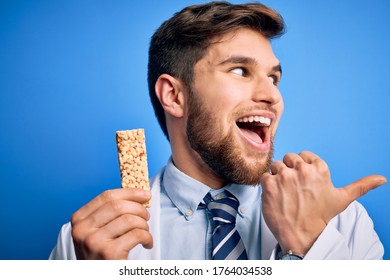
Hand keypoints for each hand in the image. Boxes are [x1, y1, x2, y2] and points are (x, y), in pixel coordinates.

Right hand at [70, 188, 152, 258]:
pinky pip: (136, 234)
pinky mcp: (109, 253)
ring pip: (129, 219)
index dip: (129, 193)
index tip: (145, 194)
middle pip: (118, 206)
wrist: (99, 278)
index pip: (107, 196)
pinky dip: (147, 237)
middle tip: (147, 216)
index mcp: (79, 219)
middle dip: (139, 208)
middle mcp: (82, 229)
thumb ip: (109, 214)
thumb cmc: (101, 255)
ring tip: (145, 233)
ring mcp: (94, 242)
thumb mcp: (97, 232)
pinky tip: (147, 243)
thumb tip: (138, 195)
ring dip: (143, 224)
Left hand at [260, 151, 385, 255]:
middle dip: (289, 171)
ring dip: (278, 177)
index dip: (301, 168)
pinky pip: (264, 176)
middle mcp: (302, 169)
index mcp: (320, 168)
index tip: (304, 181)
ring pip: (276, 166)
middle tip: (294, 189)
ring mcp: (285, 176)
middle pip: (288, 158)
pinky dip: (267, 185)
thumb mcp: (342, 199)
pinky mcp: (270, 184)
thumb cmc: (321, 216)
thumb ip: (361, 185)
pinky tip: (276, 196)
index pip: (303, 155)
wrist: (302, 236)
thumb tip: (382, 178)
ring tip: (285, 193)